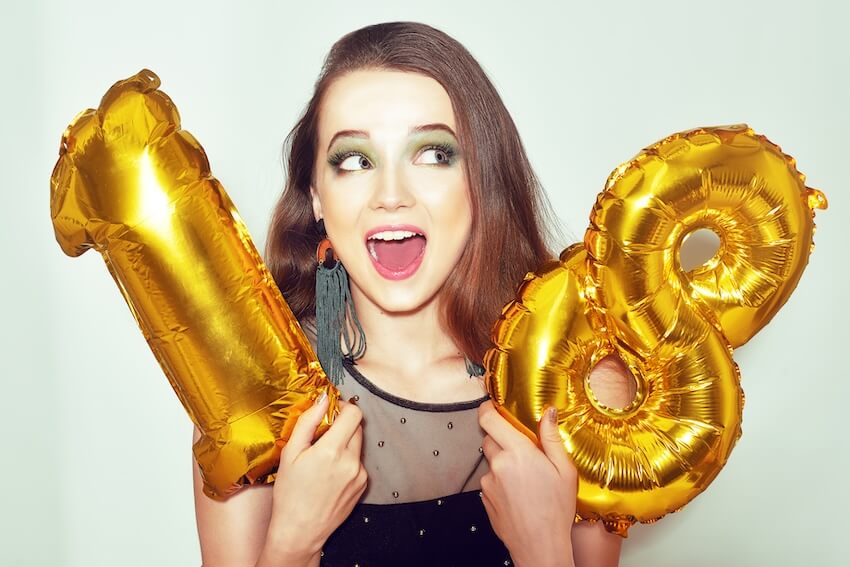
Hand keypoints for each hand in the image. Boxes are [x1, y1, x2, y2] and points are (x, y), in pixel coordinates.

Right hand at [263, 394, 367, 562]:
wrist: (300, 530)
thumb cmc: (290, 494)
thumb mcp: (290, 453)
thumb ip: (307, 422)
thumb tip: (322, 399)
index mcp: (332, 451)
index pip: (354, 413)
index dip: (343, 407)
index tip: (332, 411)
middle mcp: (351, 462)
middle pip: (358, 427)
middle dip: (343, 425)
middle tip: (323, 435)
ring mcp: (360, 475)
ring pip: (358, 445)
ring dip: (345, 443)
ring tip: (324, 459)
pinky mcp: (363, 485)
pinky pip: (358, 462)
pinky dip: (347, 461)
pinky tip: (330, 474)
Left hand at [478, 400, 577, 566]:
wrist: (540, 546)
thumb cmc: (556, 510)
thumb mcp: (565, 470)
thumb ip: (552, 438)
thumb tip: (548, 413)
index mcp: (518, 453)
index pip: (489, 420)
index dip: (486, 409)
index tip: (490, 406)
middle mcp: (498, 465)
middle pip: (489, 439)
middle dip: (502, 439)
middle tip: (522, 452)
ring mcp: (488, 483)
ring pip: (491, 462)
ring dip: (503, 464)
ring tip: (525, 481)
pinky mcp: (484, 498)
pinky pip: (490, 481)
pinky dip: (500, 482)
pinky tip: (519, 494)